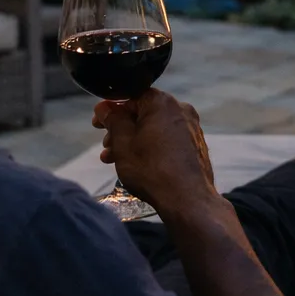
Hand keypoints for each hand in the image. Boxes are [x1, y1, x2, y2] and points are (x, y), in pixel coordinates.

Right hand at [94, 91, 217, 214]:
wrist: (187, 198)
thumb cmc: (153, 170)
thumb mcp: (123, 143)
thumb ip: (113, 120)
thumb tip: (104, 108)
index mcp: (162, 102)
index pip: (130, 97)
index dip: (110, 109)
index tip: (98, 123)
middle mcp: (181, 110)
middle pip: (143, 113)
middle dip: (120, 129)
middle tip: (106, 146)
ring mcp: (191, 127)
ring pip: (154, 128)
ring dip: (132, 141)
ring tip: (115, 159)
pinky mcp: (196, 145)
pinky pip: (167, 139)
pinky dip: (150, 147)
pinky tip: (137, 164)